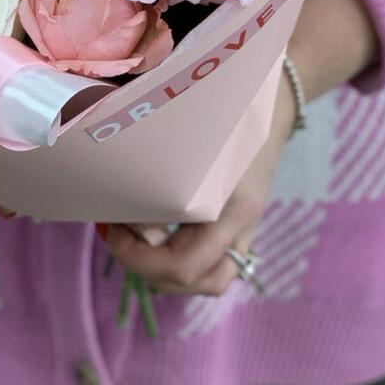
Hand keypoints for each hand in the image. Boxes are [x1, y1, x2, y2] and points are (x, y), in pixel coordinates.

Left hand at [104, 82, 295, 296]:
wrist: (272, 102)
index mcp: (233, 208)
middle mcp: (243, 228)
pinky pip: (215, 263)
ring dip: (167, 272)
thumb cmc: (228, 112)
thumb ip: (163, 173)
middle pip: (198, 282)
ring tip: (135, 241)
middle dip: (148, 268)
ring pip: (210, 281)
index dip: (137, 258)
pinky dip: (182, 261)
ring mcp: (247, 230)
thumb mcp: (193, 137)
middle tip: (117, 234)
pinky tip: (156, 235)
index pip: (183, 266)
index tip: (111, 228)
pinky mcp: (241, 225)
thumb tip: (126, 209)